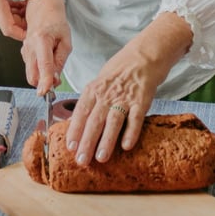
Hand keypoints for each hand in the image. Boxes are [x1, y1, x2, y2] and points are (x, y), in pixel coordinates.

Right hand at [0, 0, 41, 40]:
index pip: (9, 29)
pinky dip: (15, 7)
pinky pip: (4, 9)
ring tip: (33, 6)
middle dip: (25, 23)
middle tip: (40, 16)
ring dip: (21, 14)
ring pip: (9, 16)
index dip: (22, 34)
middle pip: (11, 24)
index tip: (34, 33)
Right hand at [20, 0, 70, 93]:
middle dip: (43, 83)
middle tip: (56, 80)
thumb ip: (61, 60)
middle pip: (32, 75)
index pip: (44, 65)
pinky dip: (39, 71)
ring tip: (54, 65)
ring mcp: (24, 50)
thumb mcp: (65, 40)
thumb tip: (55, 78)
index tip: (46, 91)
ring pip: (31, 73)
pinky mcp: (24, 52)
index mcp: (41, 40)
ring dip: (42, 77)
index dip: (45, 81)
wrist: (42, 7)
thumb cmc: (55, 21)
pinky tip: (47, 61)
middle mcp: (29, 46)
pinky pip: (31, 67)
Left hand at [65, 13, 192, 164]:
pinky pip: (135, 118)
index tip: (69, 148)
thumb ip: (91, 100)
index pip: (81, 112)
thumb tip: (79, 123)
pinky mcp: (142, 100)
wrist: (145, 54)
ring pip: (113, 121)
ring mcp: (124, 97)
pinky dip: (131, 132)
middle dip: (86, 142)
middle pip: (94, 120)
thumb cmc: (121, 70)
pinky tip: (126, 146)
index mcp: (94, 89)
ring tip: (101, 158)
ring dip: (106, 141)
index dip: (75, 131)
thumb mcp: (100, 81)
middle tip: (81, 161)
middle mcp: (107, 94)